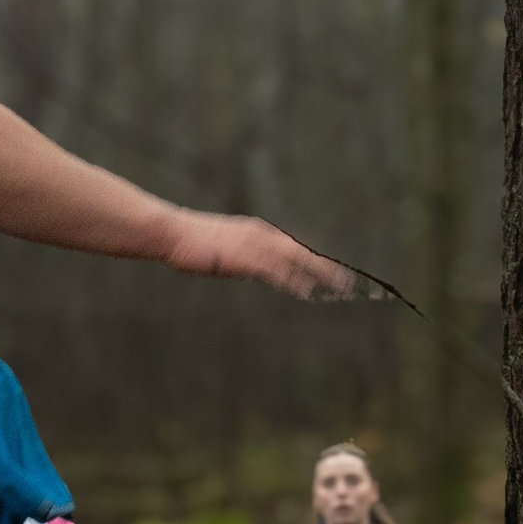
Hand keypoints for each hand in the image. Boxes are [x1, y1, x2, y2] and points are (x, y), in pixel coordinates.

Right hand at [166, 210, 357, 301]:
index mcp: (257, 232)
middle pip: (303, 251)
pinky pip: (276, 271)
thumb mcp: (221, 249)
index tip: (332, 272)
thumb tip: (248, 268)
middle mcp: (261, 235)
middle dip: (326, 266)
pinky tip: (306, 291)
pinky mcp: (244, 257)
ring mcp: (254, 245)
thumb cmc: (191, 241)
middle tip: (350, 281)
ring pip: (296, 259)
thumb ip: (240, 257)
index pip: (294, 247)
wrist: (173, 233)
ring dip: (319, 273)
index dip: (314, 260)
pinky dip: (293, 280)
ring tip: (340, 286)